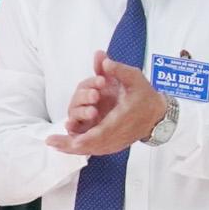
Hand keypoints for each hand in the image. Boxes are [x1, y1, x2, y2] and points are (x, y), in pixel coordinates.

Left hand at [48, 50, 167, 155]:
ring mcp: (115, 142)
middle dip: (70, 145)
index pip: (102, 132)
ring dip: (71, 148)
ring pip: (91, 149)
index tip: (71, 137)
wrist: (157, 115)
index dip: (86, 137)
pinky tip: (65, 146)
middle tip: (51, 141)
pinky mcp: (113, 145)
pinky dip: (79, 148)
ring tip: (53, 143)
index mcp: (122, 118)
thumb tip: (102, 60)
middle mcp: (118, 134)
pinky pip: (94, 149)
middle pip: (92, 145)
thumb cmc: (144, 96)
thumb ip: (118, 69)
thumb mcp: (135, 78)